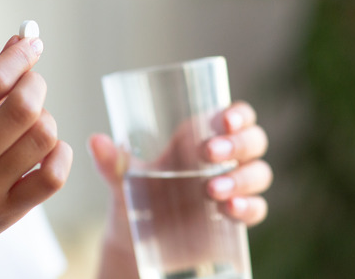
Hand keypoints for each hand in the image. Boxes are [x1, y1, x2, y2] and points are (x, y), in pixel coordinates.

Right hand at [0, 36, 72, 278]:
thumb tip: (18, 41)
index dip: (18, 56)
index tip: (32, 42)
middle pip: (21, 108)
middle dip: (36, 84)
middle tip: (33, 82)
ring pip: (42, 138)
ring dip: (46, 119)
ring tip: (33, 122)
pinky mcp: (4, 215)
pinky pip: (52, 176)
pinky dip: (60, 153)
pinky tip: (49, 148)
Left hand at [89, 101, 272, 278]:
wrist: (135, 241)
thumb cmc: (135, 196)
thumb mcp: (123, 179)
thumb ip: (112, 163)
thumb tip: (95, 141)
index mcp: (201, 138)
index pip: (235, 116)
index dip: (239, 113)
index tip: (225, 119)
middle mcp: (223, 160)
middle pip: (253, 141)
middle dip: (238, 144)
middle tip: (209, 153)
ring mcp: (232, 188)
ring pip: (258, 174)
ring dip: (242, 178)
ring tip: (212, 189)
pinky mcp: (234, 219)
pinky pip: (257, 209)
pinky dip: (249, 207)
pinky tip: (230, 209)